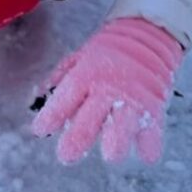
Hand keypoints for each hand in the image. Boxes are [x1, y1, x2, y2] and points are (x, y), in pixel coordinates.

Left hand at [31, 17, 182, 164]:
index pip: (65, 98)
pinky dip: (150, 143)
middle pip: (91, 117)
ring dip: (118, 141)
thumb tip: (38, 95)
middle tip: (66, 156)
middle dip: (78, 138)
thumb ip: (60, 78)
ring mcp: (132, 97)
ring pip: (123, 124)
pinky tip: (146, 155)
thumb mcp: (80, 57)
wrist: (147, 35)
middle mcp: (108, 88)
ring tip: (111, 155)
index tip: (40, 130)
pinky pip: (153, 127)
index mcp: (86, 74)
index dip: (52, 115)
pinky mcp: (153, 105)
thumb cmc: (108, 51)